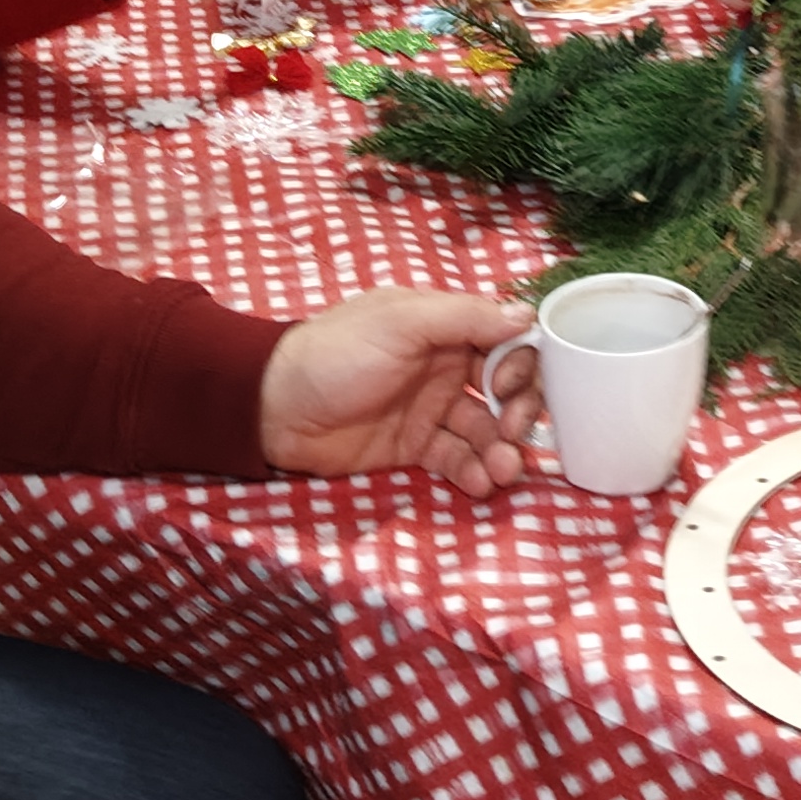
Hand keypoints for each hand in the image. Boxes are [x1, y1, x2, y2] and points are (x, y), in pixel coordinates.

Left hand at [258, 287, 535, 493]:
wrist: (274, 408)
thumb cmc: (336, 353)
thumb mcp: (401, 322)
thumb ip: (464, 317)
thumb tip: (527, 316)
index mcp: (445, 326)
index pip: (506, 341)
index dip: (520, 366)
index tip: (506, 390)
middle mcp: (444, 365)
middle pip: (506, 389)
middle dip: (518, 414)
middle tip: (512, 438)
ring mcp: (430, 409)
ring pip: (485, 430)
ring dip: (502, 450)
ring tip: (501, 471)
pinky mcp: (413, 448)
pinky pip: (457, 460)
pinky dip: (474, 472)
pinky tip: (479, 483)